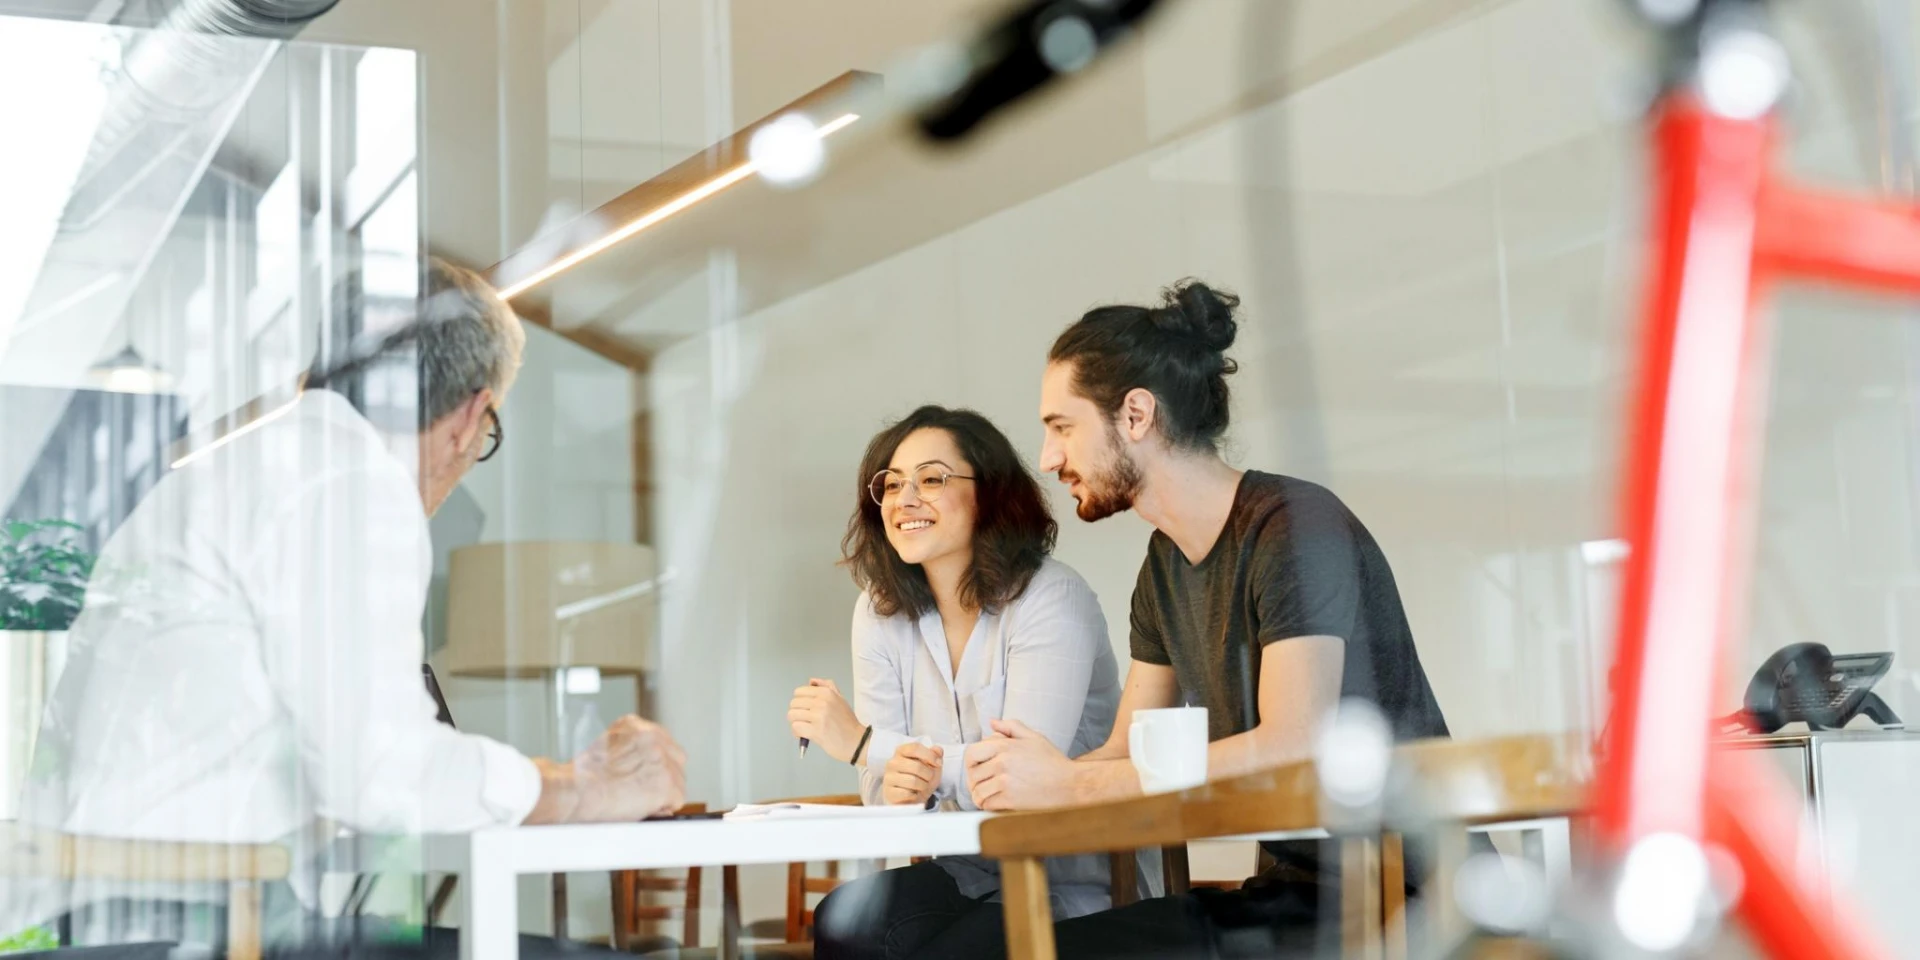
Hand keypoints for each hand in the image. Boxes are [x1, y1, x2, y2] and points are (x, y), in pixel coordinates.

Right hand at [569, 715, 686, 821]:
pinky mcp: (666, 784)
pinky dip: (662, 809)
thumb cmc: (580, 776)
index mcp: (635, 725)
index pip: (663, 743)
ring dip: (662, 795)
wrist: (575, 791)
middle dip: (665, 777)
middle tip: (645, 792)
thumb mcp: (604, 746)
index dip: (657, 764)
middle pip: (676, 760)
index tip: (650, 775)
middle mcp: (652, 737)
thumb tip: (642, 770)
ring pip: (678, 782)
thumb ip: (628, 750)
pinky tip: (642, 808)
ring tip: (636, 801)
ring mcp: (662, 760)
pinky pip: (676, 801)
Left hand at [788, 678, 865, 762]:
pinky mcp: (815, 731)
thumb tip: (811, 681)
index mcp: (826, 692)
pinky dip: (797, 732)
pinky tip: (804, 734)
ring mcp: (818, 716)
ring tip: (804, 726)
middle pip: (793, 704)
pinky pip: (795, 727)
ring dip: (795, 722)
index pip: (799, 692)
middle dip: (796, 712)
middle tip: (804, 719)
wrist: (856, 741)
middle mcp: (821, 702)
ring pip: (792, 715)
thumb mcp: (840, 698)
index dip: (799, 701)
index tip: (805, 709)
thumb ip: (827, 686)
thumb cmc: (847, 722)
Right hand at [882, 742, 942, 805]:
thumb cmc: (920, 778)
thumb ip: (935, 755)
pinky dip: (915, 796)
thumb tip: (938, 750)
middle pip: (917, 766)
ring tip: (921, 786)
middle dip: (928, 775)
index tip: (938, 763)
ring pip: (913, 781)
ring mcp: (889, 778)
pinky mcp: (890, 793)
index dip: (929, 755)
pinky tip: (913, 794)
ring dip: (923, 786)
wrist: (912, 799)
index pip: (915, 748)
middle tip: (928, 778)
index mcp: (901, 751)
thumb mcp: (931, 765)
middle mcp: (892, 763)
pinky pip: (907, 794)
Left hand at [964, 719, 1074, 810]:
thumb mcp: (1034, 737)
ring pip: (977, 792)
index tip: (976, 770)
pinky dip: (988, 805)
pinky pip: (987, 804)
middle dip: (975, 782)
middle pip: (972, 775)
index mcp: (1005, 746)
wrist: (1071, 784)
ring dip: (980, 796)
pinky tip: (996, 803)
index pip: (971, 753)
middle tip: (983, 785)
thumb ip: (1011, 727)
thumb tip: (992, 723)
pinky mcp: (1010, 799)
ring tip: (988, 796)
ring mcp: (1005, 782)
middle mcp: (1002, 763)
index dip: (970, 764)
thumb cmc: (1054, 762)